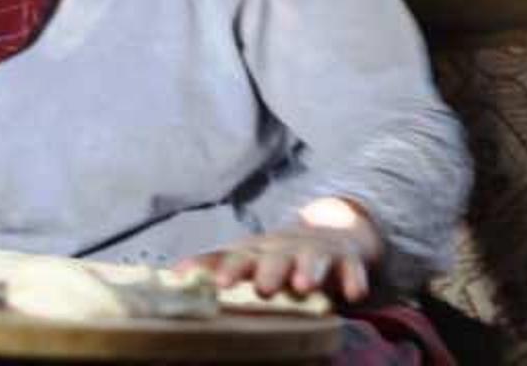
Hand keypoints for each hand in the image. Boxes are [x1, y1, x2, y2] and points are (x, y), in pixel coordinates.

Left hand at [177, 198, 383, 303]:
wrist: (327, 233)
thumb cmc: (275, 255)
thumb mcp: (246, 257)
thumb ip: (214, 265)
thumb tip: (172, 274)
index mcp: (254, 250)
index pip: (232, 257)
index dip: (218, 267)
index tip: (207, 281)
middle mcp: (282, 248)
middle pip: (273, 257)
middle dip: (266, 270)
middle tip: (261, 287)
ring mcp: (314, 251)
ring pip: (311, 259)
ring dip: (307, 270)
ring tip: (303, 286)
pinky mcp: (345, 258)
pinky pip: (351, 268)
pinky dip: (353, 278)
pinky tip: (353, 293)